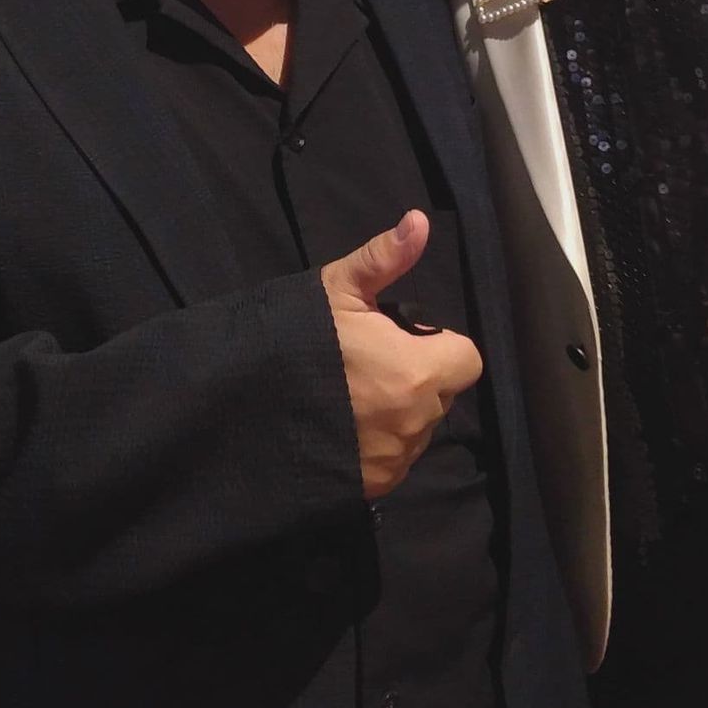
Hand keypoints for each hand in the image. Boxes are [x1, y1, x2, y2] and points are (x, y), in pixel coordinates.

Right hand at [319, 211, 482, 500]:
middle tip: (368, 364)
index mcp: (417, 371)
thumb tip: (420, 221)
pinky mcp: (374, 486)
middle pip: (442, 393)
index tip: (401, 339)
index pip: (466, 359)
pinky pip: (396, 459)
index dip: (439, 345)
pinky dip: (379, 443)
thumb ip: (384, 259)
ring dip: (400, 412)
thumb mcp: (335, 290)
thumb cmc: (294, 341)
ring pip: (419, 428)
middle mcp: (416, 421)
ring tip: (350, 397)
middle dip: (417, 376)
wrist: (240, 410)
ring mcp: (395, 458)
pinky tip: (343, 426)